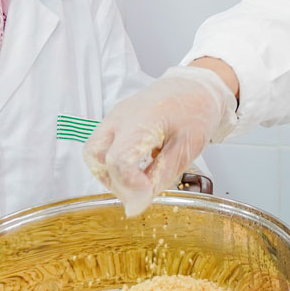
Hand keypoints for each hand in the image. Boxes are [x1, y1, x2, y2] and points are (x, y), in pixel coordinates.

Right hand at [83, 64, 236, 216]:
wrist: (196, 87)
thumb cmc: (195, 111)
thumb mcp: (188, 148)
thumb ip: (160, 177)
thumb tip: (137, 203)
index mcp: (143, 120)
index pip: (118, 160)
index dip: (128, 185)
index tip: (146, 194)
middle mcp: (120, 117)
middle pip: (94, 156)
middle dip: (113, 182)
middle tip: (139, 191)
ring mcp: (114, 117)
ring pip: (93, 153)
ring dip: (111, 175)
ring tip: (139, 180)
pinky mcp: (114, 122)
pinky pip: (102, 147)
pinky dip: (114, 164)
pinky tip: (137, 168)